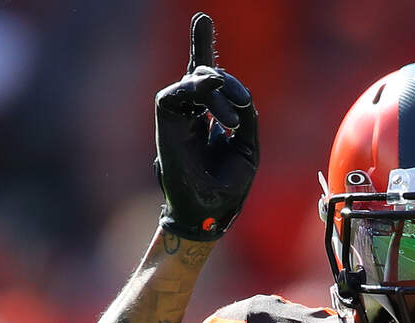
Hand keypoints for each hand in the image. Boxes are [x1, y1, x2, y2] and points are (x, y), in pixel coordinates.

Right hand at [154, 12, 257, 240]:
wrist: (212, 211)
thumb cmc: (229, 185)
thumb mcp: (247, 145)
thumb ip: (244, 115)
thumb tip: (240, 93)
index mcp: (209, 116)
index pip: (208, 78)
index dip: (203, 46)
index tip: (201, 18)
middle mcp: (191, 113)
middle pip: (202, 74)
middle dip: (223, 78)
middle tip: (242, 101)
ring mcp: (177, 117)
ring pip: (192, 80)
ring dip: (215, 88)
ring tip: (232, 114)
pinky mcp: (166, 124)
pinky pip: (174, 95)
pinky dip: (196, 93)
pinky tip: (217, 105)